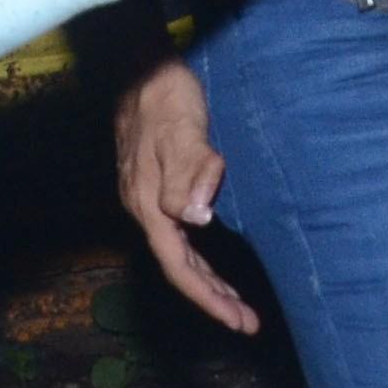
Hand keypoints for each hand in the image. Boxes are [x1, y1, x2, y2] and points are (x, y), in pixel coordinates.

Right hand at [116, 52, 255, 333]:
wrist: (140, 64)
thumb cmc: (164, 96)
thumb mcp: (181, 131)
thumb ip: (189, 173)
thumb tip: (197, 219)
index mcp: (150, 204)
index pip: (180, 266)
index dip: (208, 298)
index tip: (237, 321)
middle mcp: (146, 207)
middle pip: (180, 267)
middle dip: (213, 298)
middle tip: (246, 323)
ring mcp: (150, 197)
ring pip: (181, 253)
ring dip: (208, 280)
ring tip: (236, 303)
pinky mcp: (158, 185)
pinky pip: (180, 234)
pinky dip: (201, 255)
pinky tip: (214, 258)